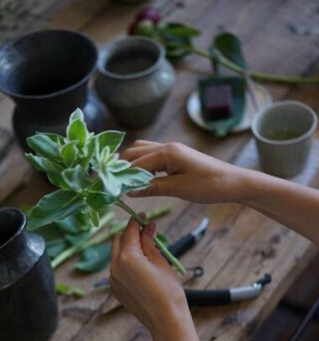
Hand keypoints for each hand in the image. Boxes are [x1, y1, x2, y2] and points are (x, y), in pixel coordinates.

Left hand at [110, 215, 188, 337]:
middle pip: (117, 241)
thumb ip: (150, 242)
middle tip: (145, 231)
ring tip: (147, 251)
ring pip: (116, 256)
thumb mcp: (160, 261)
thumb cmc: (168, 290)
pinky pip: (117, 270)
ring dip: (127, 249)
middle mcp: (114, 267)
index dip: (137, 221)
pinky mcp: (115, 290)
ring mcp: (112, 280)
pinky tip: (141, 268)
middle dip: (129, 234)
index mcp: (127, 257)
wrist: (166, 320)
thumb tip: (148, 226)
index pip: (129, 231)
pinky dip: (126, 264)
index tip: (144, 216)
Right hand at [122, 140, 243, 203]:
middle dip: (123, 168)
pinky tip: (143, 181)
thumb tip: (129, 192)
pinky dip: (143, 167)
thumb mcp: (179, 189)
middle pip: (134, 152)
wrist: (234, 182)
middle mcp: (167, 146)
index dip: (121, 177)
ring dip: (133, 166)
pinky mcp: (176, 156)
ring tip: (127, 184)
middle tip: (115, 187)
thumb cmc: (210, 185)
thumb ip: (152, 188)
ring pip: (142, 152)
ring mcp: (172, 150)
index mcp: (167, 152)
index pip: (135, 163)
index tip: (109, 189)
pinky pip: (153, 157)